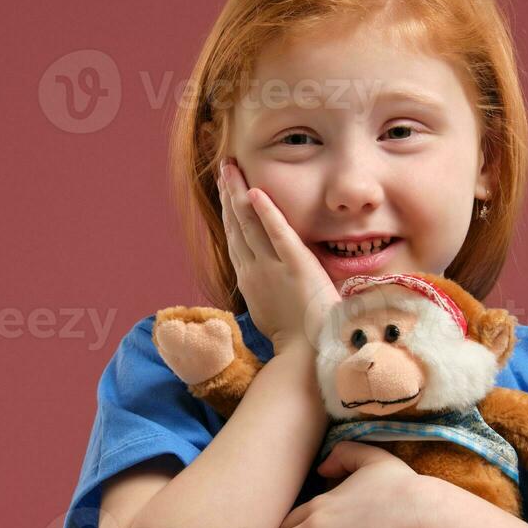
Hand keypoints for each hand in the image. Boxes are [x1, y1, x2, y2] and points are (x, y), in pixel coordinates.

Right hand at [217, 158, 338, 355]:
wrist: (304, 359)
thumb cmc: (295, 342)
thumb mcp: (271, 313)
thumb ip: (267, 293)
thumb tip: (266, 286)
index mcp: (249, 280)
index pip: (235, 239)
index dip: (228, 213)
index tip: (224, 191)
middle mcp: (254, 270)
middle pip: (237, 225)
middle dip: (228, 194)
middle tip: (223, 168)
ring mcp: (272, 268)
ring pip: (249, 224)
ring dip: (238, 193)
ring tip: (231, 169)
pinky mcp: (295, 267)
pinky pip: (278, 234)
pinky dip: (267, 212)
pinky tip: (256, 192)